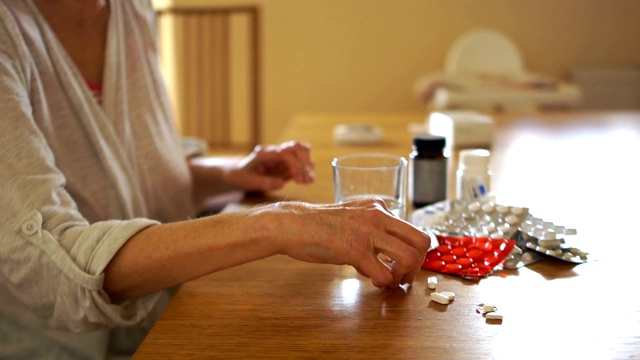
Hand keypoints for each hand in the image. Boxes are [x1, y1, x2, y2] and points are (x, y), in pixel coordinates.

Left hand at [225, 141, 313, 191]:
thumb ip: (263, 182)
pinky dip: (308, 171)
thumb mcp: (247, 182)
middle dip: (303, 163)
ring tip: (308, 182)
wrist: (239, 175)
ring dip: (308, 167)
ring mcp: (283, 158)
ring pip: (302, 153)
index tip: (297, 180)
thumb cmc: (241, 177)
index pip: (285, 153)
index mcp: (265, 153)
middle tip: (303, 181)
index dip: (294, 165)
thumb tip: (281, 183)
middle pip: (297, 148)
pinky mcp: (288, 165)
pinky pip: (302, 163)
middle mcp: (276, 152)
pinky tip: (308, 181)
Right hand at [268, 197, 430, 288]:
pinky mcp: (355, 249)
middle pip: (421, 241)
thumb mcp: (354, 218)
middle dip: (417, 265)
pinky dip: (383, 282)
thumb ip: (373, 232)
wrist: (293, 225)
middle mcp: (378, 215)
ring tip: (389, 281)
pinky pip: (384, 273)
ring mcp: (368, 232)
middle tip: (403, 277)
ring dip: (403, 276)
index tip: (403, 266)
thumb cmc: (319, 226)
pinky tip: (373, 281)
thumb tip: (388, 258)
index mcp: (379, 207)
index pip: (413, 230)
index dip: (414, 252)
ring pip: (409, 257)